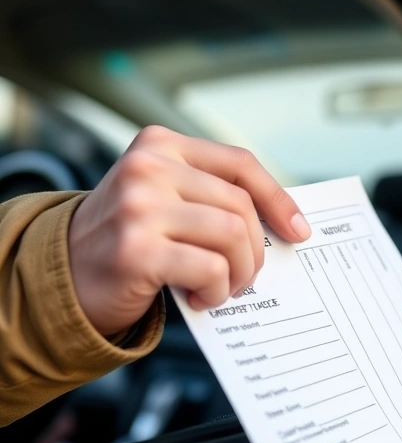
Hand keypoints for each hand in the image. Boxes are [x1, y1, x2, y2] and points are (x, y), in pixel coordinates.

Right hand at [68, 126, 311, 335]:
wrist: (62, 275)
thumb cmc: (126, 238)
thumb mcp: (164, 198)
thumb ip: (210, 196)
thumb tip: (283, 220)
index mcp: (159, 144)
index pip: (240, 163)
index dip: (278, 198)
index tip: (297, 229)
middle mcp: (148, 167)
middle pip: (241, 206)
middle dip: (254, 250)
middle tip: (243, 276)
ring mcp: (140, 207)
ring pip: (233, 236)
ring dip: (238, 274)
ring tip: (221, 288)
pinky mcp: (138, 249)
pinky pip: (211, 270)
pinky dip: (218, 292)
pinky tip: (201, 298)